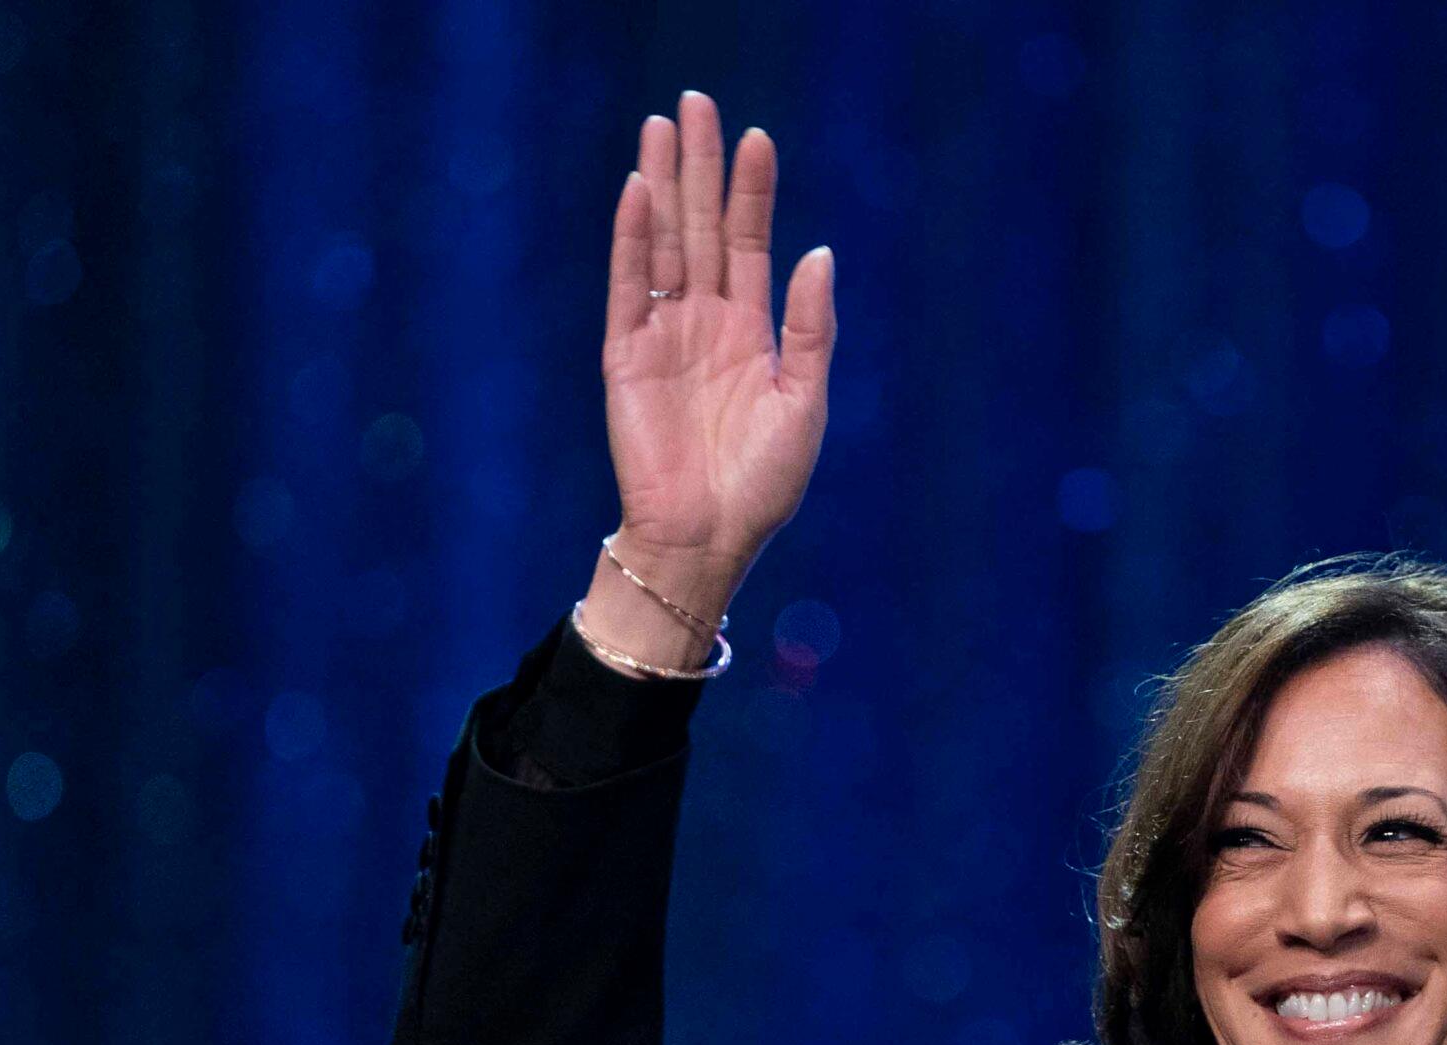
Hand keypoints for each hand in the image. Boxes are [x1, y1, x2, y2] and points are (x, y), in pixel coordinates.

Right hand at [600, 91, 833, 612]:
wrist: (708, 539)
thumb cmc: (762, 485)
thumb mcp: (804, 402)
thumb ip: (810, 328)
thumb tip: (820, 252)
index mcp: (750, 333)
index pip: (748, 244)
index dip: (751, 192)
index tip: (758, 138)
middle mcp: (704, 323)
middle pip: (701, 227)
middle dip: (701, 167)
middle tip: (697, 103)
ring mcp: (662, 335)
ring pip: (663, 243)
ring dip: (663, 186)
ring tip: (662, 128)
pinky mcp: (626, 356)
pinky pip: (628, 286)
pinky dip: (632, 239)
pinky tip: (637, 192)